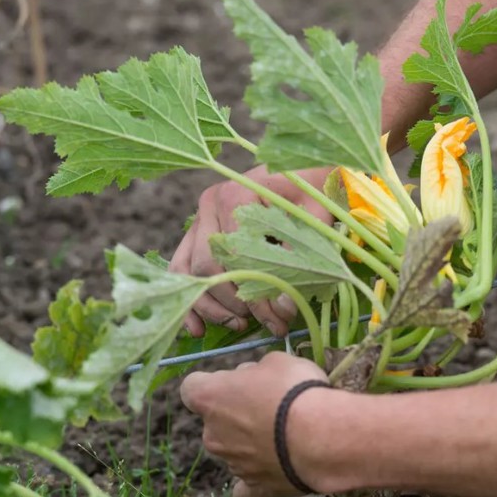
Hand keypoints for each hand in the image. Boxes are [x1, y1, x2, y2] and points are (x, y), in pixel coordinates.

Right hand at [171, 166, 332, 336]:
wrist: (307, 169)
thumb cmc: (314, 191)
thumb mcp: (315, 217)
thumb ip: (300, 258)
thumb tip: (283, 308)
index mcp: (236, 195)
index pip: (236, 257)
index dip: (255, 295)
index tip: (279, 318)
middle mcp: (209, 205)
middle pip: (207, 267)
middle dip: (232, 303)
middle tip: (262, 323)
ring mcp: (200, 218)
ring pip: (189, 272)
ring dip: (210, 306)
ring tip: (239, 325)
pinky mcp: (198, 232)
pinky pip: (182, 269)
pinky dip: (190, 299)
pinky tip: (198, 328)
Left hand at [180, 352, 332, 496]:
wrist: (319, 436)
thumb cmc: (293, 390)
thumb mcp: (276, 362)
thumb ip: (256, 372)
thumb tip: (254, 380)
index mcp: (209, 397)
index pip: (192, 388)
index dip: (213, 383)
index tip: (235, 382)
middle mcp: (212, 434)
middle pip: (216, 422)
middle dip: (238, 414)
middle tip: (272, 406)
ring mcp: (232, 464)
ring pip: (233, 450)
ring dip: (252, 443)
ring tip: (288, 436)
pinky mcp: (255, 487)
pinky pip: (246, 490)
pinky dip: (255, 482)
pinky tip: (270, 473)